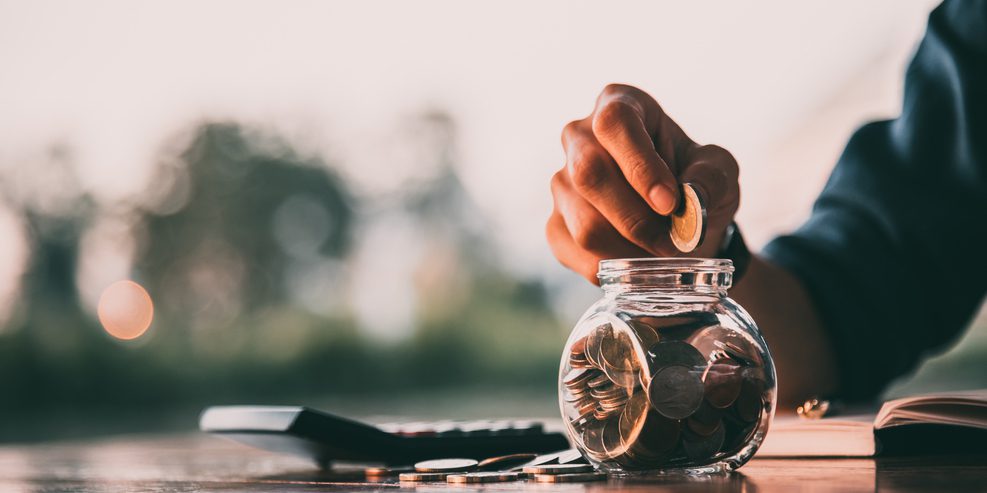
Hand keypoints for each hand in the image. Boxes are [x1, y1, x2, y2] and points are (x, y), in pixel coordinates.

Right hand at [547, 84, 740, 283]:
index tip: (670, 202)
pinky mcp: (555, 223)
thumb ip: (711, 176)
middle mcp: (579, 138)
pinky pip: (576, 251)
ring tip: (661, 253)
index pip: (614, 123)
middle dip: (636, 218)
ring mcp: (562, 182)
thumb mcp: (719, 170)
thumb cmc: (695, 182)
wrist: (680, 223)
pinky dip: (614, 268)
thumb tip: (690, 197)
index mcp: (618, 105)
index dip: (639, 164)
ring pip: (584, 222)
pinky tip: (638, 263)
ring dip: (630, 249)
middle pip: (589, 173)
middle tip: (672, 242)